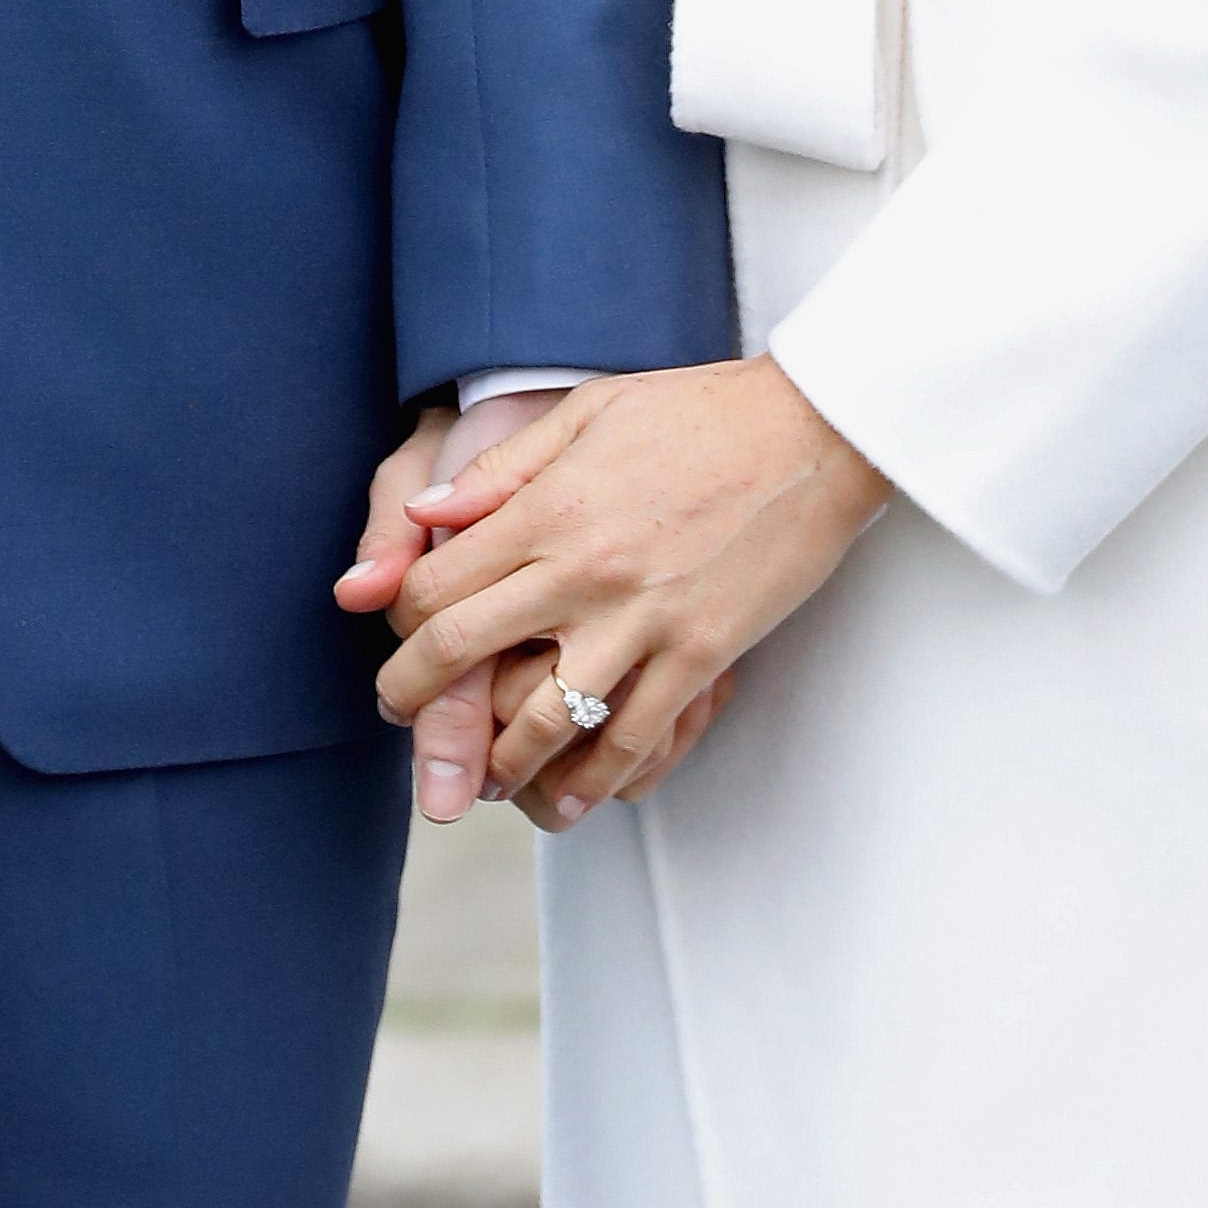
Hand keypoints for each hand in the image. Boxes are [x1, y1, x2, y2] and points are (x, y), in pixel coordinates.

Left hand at [377, 360, 888, 820]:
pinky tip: (576, 796)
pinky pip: (635, 736)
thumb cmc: (698, 411)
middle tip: (401, 718)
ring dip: (502, 758)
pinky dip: (598, 777)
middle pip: (464, 651)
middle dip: (416, 696)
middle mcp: (582, 570)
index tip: (397, 641)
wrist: (811, 432)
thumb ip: (502, 469)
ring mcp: (643, 620)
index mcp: (548, 507)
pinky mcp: (701, 655)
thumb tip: (424, 512)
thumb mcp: (586, 412)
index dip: (401, 623)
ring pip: (544, 717)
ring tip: (485, 774)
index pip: (437, 584)